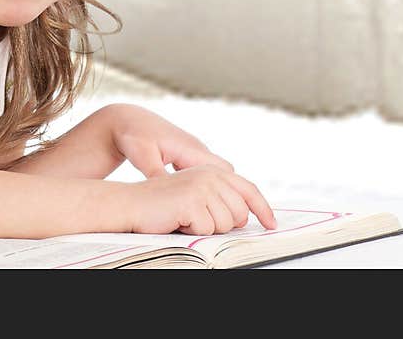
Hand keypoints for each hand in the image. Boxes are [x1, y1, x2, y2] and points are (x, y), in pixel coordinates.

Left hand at [107, 103, 277, 231]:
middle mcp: (197, 150)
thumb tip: (170, 192)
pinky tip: (208, 204)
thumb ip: (158, 174)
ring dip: (225, 192)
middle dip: (235, 195)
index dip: (236, 192)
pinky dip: (213, 187)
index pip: (223, 173)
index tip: (244, 213)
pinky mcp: (187, 156)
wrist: (127, 119)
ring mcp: (193, 152)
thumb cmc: (134, 135)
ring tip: (228, 217)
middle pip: (227, 174)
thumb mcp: (143, 156)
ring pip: (219, 174)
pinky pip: (208, 173)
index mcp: (190, 150)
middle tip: (238, 221)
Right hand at [128, 164, 278, 233]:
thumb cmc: (161, 205)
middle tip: (197, 219)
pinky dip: (192, 232)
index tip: (272, 224)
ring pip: (226, 224)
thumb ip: (219, 198)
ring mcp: (202, 186)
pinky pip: (207, 230)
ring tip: (185, 218)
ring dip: (206, 229)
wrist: (130, 203)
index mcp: (213, 171)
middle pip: (241, 214)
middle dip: (223, 225)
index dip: (263, 209)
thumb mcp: (194, 195)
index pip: (249, 190)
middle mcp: (210, 175)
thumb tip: (244, 218)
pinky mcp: (192, 200)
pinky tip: (177, 221)